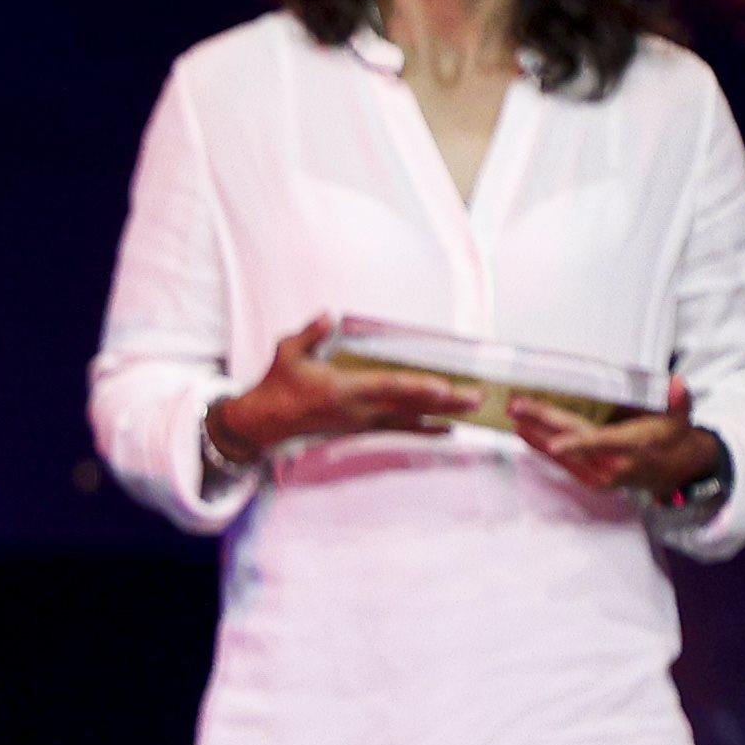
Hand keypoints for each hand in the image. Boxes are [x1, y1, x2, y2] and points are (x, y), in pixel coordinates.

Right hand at [212, 315, 474, 465]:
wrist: (267, 422)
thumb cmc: (277, 385)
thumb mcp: (286, 353)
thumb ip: (310, 334)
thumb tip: (330, 315)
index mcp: (343, 389)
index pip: (388, 387)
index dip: (417, 387)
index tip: (443, 387)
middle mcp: (359, 409)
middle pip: (410, 405)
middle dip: (445, 402)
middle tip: (477, 397)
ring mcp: (364, 421)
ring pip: (410, 418)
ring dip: (443, 415)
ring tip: (473, 410)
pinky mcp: (363, 428)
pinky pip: (401, 429)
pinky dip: (425, 429)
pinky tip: (448, 429)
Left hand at [511, 377, 724, 507]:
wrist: (673, 470)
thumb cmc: (670, 437)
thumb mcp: (679, 417)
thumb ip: (677, 400)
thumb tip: (677, 384)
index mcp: (633, 447)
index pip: (602, 444)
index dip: (578, 445)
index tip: (555, 444)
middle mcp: (614, 465)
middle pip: (573, 444)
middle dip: (542, 425)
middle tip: (517, 407)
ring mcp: (601, 476)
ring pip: (562, 455)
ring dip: (535, 435)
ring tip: (513, 417)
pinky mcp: (592, 480)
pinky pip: (562, 464)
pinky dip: (541, 448)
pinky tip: (525, 433)